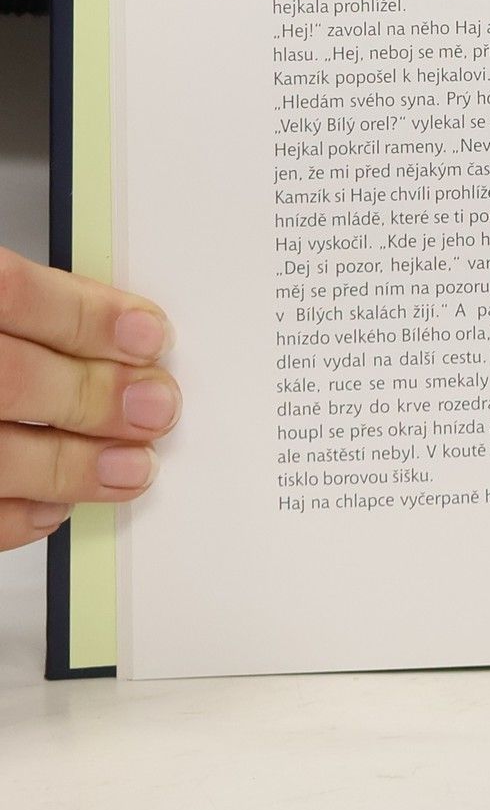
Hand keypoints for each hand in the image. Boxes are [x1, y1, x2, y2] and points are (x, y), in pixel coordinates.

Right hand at [0, 247, 175, 550]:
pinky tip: (54, 506)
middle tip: (155, 407)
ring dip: (71, 466)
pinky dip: (14, 518)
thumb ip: (23, 311)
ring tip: (130, 468)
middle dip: (94, 397)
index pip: (9, 291)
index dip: (86, 315)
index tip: (148, 335)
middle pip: (7, 378)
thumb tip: (119, 339)